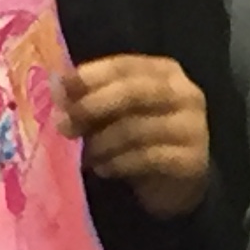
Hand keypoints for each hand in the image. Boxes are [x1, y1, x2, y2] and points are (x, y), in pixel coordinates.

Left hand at [63, 55, 211, 220]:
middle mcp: (185, 93)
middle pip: (134, 92)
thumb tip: (57, 85)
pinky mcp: (191, 160)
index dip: (90, 76)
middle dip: (93, 107)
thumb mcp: (115, 113)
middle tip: (65, 125)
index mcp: (165, 72)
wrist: (177, 183)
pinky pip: (147, 158)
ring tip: (85, 154)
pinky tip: (104, 169)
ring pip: (137, 129)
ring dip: (102, 142)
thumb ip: (89, 97)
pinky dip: (118, 163)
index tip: (60, 88)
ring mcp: (192, 127)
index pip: (124, 65)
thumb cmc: (141, 139)